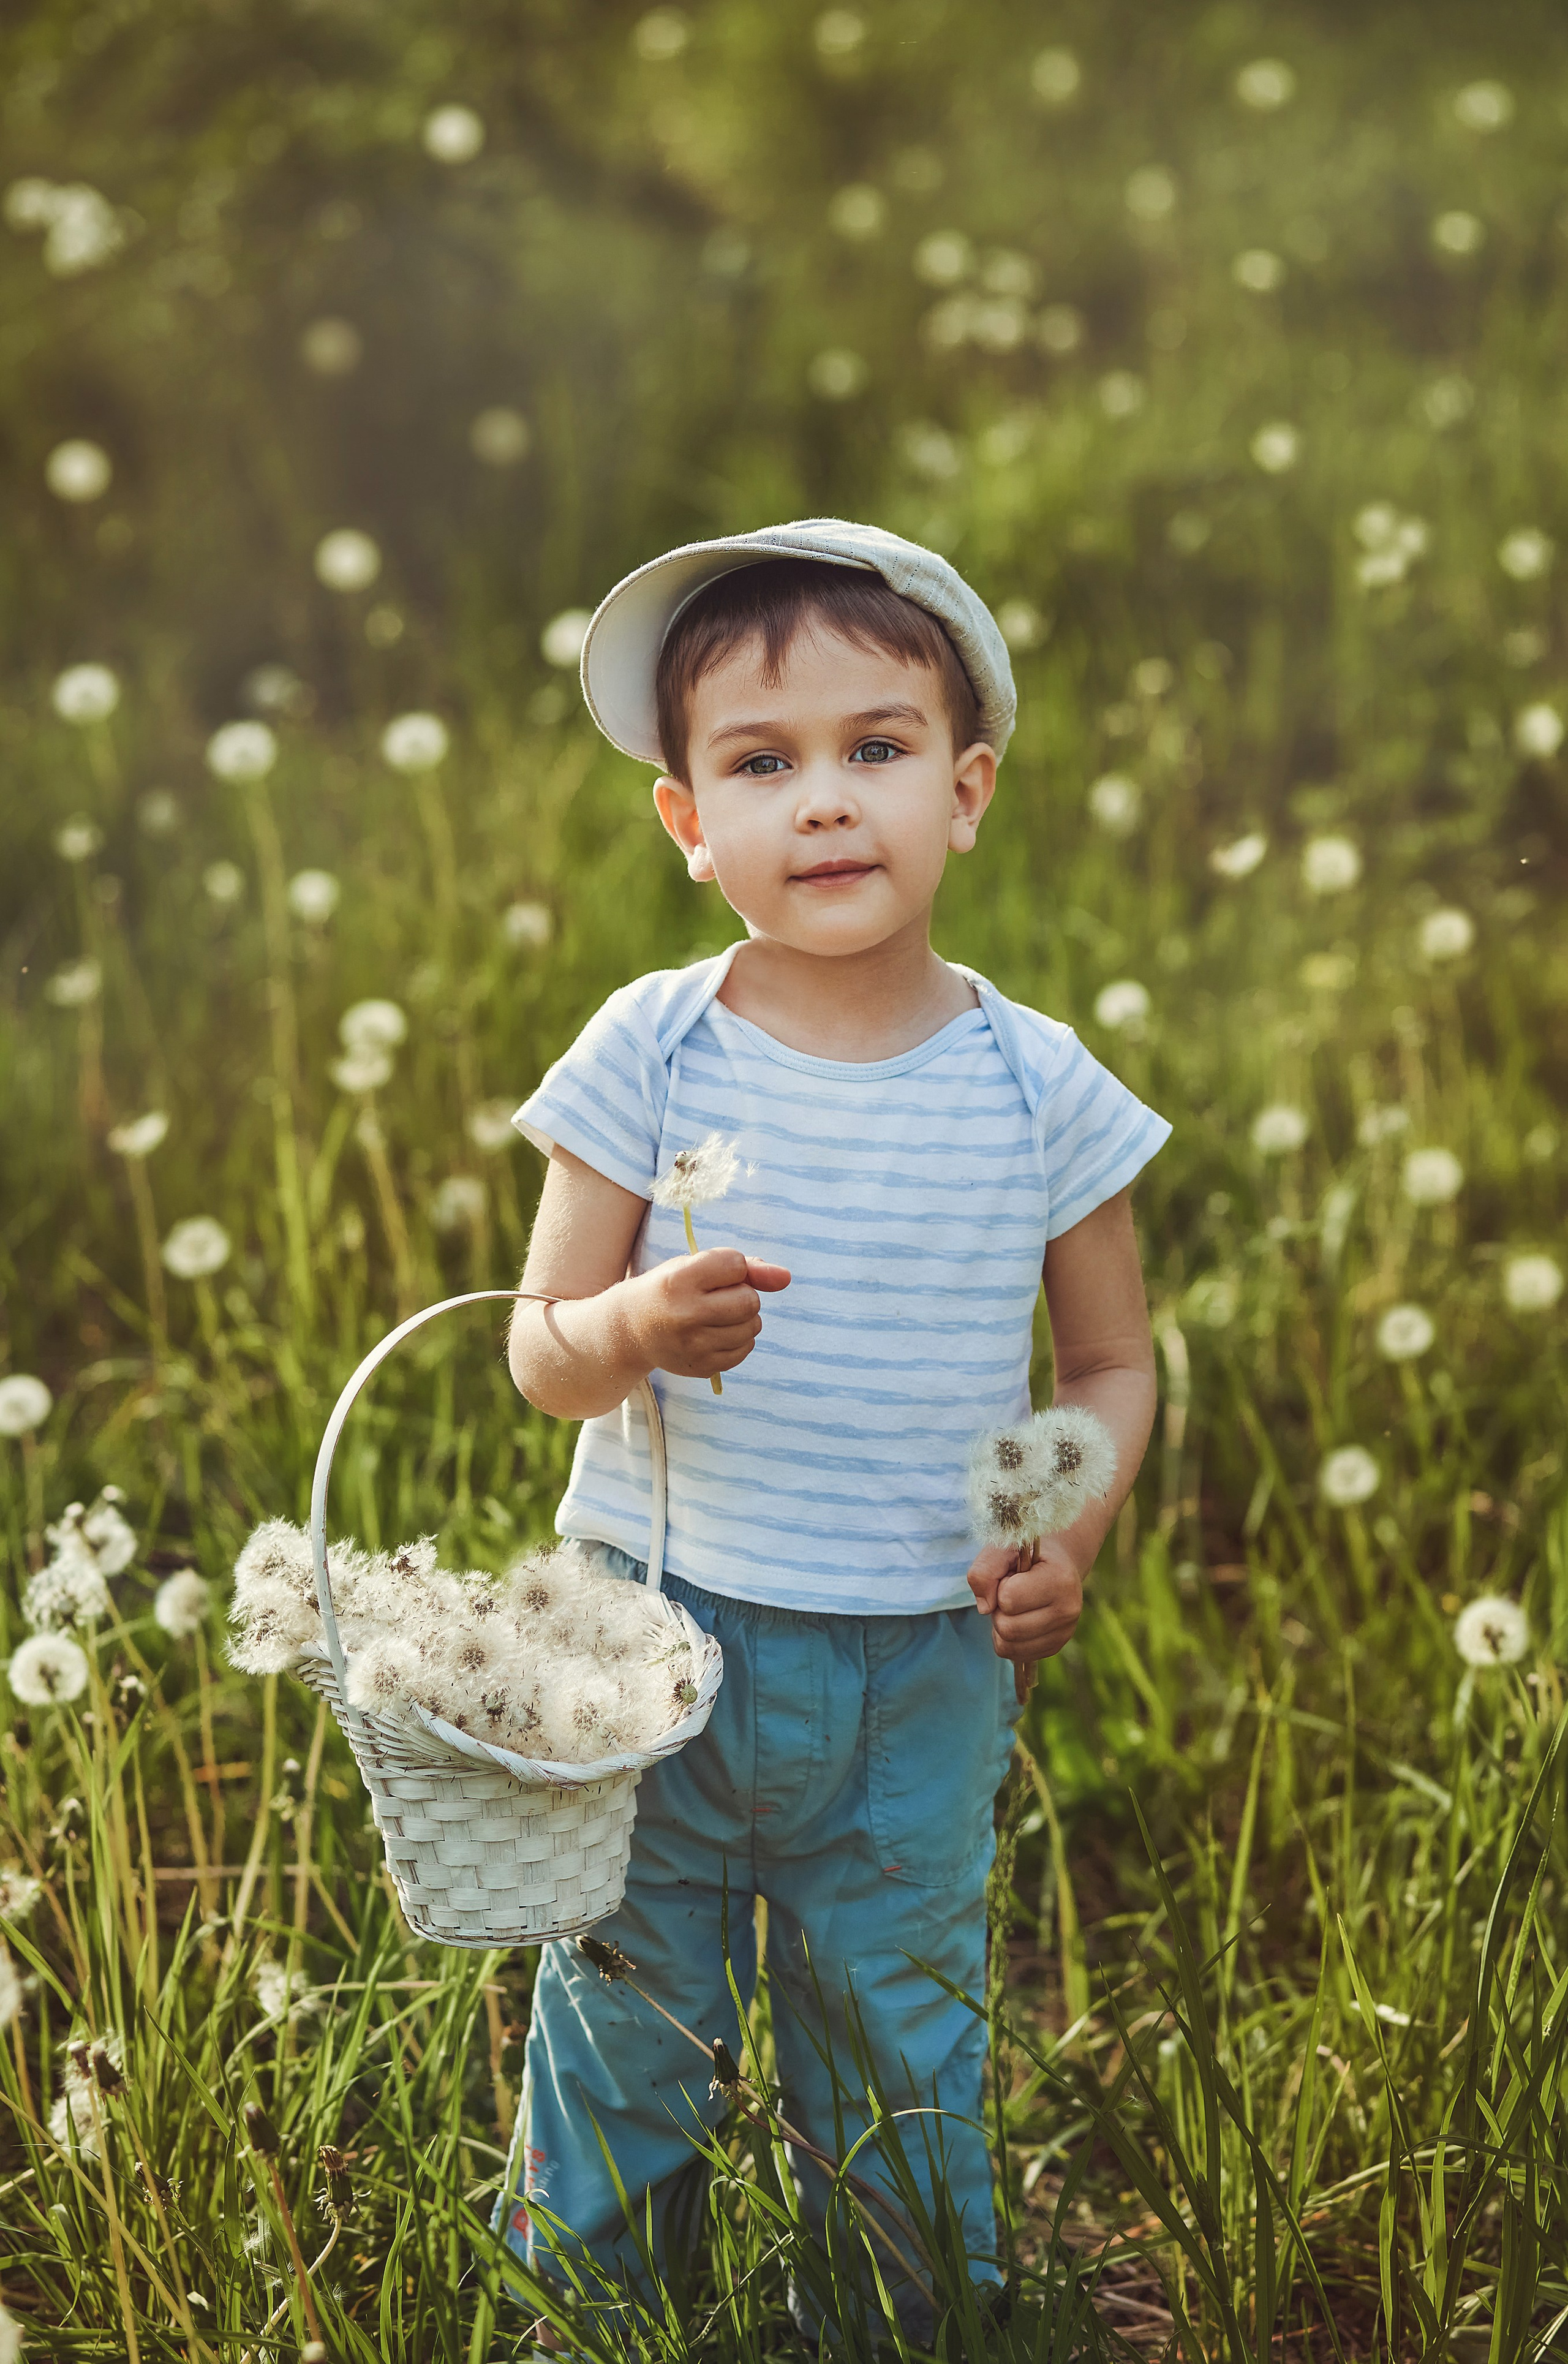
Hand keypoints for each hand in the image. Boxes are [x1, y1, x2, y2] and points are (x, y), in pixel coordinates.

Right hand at [626, 1248, 789, 1380]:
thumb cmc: (670, 1290)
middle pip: (750, 1301)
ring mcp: (693, 1346)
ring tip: (718, 1315)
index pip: (736, 1265)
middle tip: (719, 1297)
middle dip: (743, 1295)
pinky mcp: (702, 1367)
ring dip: (744, 1318)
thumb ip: (745, 1266)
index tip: (713, 1273)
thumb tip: (785, 1278)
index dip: (732, 1267)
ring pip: (752, 1327)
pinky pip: (746, 1349)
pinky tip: (717, 1333)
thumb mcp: (695, 1266)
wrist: (631, 1329)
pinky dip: (740, 1339)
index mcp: (679, 1280)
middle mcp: (685, 1315)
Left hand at [966, 1537, 1083, 1664]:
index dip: (1000, 1585)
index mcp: (1060, 1580)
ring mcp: (1064, 1633)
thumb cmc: (1025, 1554)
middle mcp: (1068, 1610)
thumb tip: (985, 1608)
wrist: (1055, 1563)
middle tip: (1010, 1592)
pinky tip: (1018, 1619)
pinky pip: (1014, 1655)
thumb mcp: (1002, 1548)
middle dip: (998, 1609)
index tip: (1013, 1575)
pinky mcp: (1055, 1647)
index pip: (1008, 1599)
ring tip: (1015, 1605)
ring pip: (1008, 1646)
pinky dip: (1007, 1640)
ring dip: (1000, 1626)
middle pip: (1007, 1629)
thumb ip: (985, 1569)